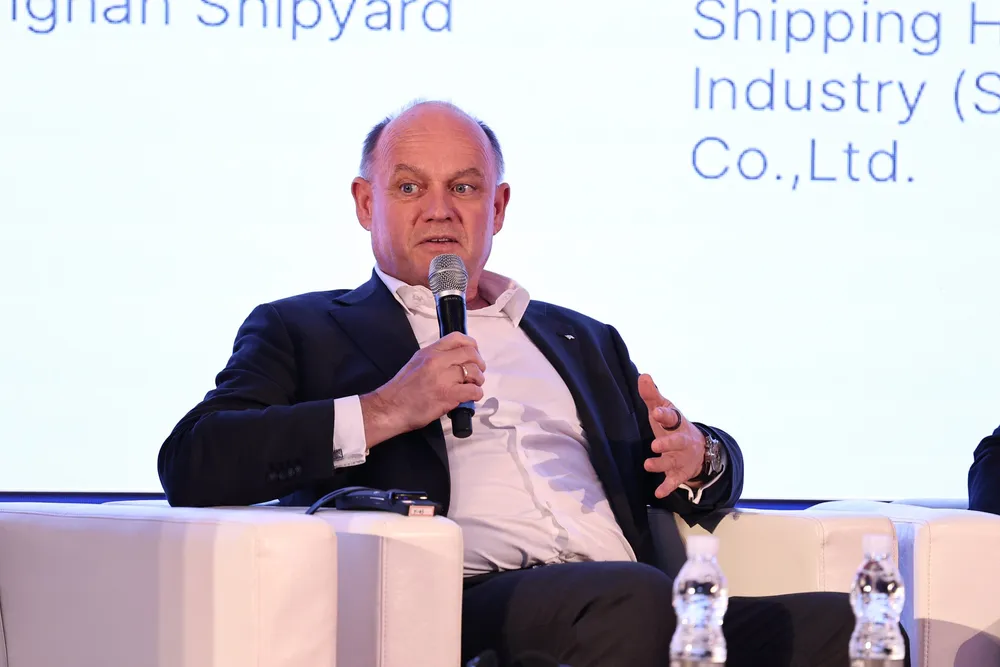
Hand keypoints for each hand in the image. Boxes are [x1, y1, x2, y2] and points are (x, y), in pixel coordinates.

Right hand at [360, 332, 484, 445]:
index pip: (457, 338)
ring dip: (479, 380)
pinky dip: (476, 394)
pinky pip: (473, 391)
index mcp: (430, 351)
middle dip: (479, 363)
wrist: (391, 407)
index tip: (474, 354)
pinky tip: (471, 396)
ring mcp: (443, 378)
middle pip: (470, 354)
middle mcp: (437, 361)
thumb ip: (435, 358)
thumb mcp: (416, 362)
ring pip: (474, 372)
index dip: (472, 345)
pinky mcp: (448, 395)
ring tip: (474, 386)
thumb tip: (454, 359)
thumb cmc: (402, 388)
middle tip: (478, 372)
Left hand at [637, 374, 705, 498]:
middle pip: (677, 441)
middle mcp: (681, 441)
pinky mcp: (679, 473)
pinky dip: (667, 487)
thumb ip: (652, 396)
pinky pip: (674, 481)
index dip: (664, 413)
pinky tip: (658, 493)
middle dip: (667, 443)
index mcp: (677, 423)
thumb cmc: (674, 427)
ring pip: (673, 462)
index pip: (672, 416)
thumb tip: (643, 376)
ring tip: (648, 465)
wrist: (699, 450)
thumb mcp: (664, 410)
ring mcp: (682, 458)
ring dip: (661, 464)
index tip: (656, 411)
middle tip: (655, 445)